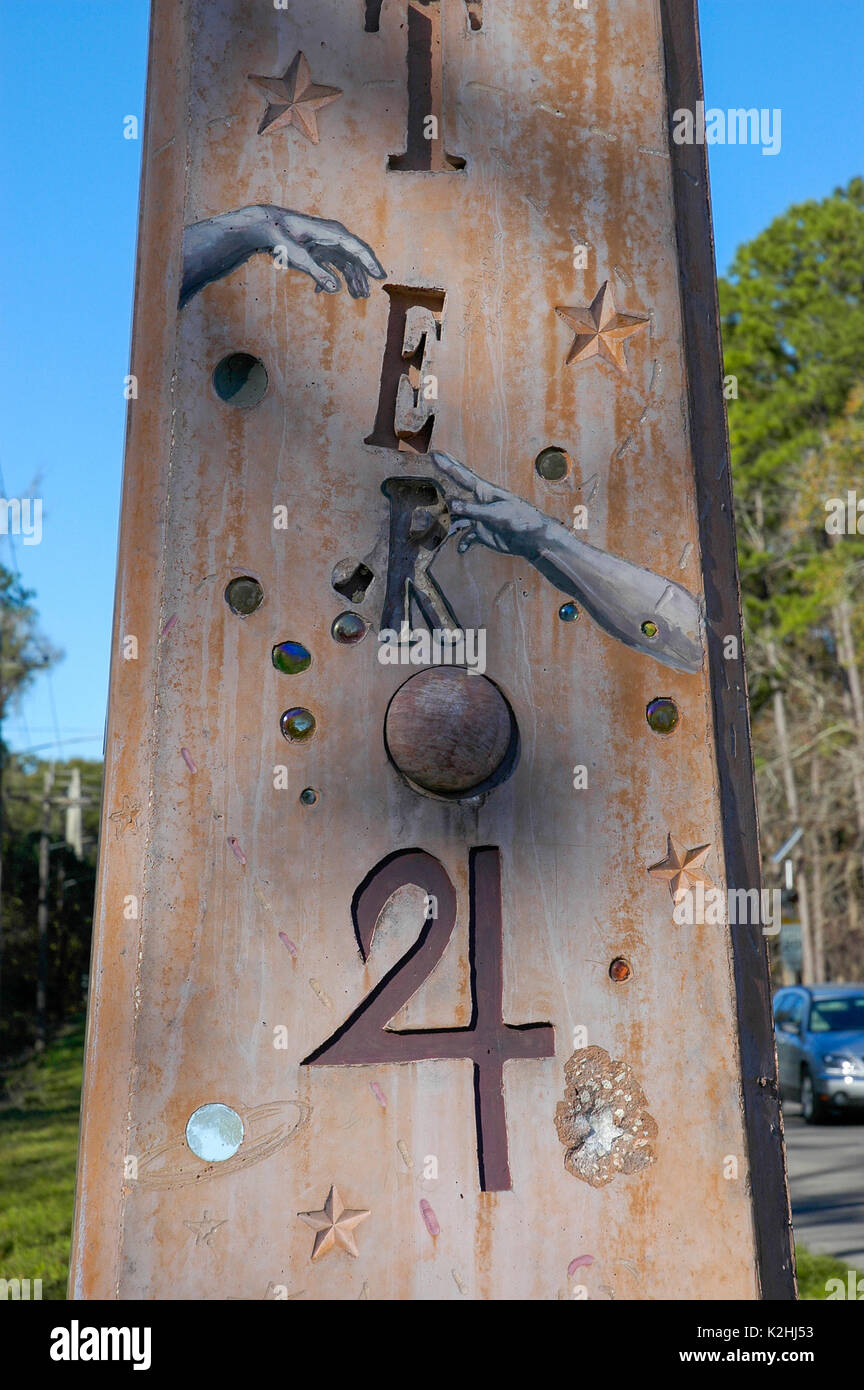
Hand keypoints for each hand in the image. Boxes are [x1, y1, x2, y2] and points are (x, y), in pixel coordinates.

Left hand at [265, 208, 385, 296]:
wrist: (264, 225)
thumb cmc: (280, 236)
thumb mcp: (297, 256)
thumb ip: (317, 272)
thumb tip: (336, 290)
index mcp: (331, 232)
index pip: (357, 248)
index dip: (370, 263)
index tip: (380, 277)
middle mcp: (333, 235)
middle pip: (354, 257)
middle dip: (361, 277)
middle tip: (365, 296)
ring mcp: (326, 241)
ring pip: (345, 262)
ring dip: (350, 279)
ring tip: (356, 297)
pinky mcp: (318, 248)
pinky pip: (331, 264)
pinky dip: (330, 277)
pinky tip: (321, 291)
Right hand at [430, 451, 548, 558]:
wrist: (532, 538)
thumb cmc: (519, 519)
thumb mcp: (495, 513)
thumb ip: (473, 510)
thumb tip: (451, 504)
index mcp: (485, 492)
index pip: (463, 476)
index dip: (448, 466)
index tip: (436, 455)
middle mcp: (480, 503)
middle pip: (458, 488)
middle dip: (446, 476)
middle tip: (435, 460)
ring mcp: (480, 518)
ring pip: (458, 516)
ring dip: (448, 518)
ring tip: (434, 519)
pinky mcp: (482, 533)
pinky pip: (467, 537)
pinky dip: (463, 542)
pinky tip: (462, 549)